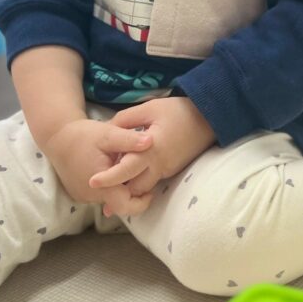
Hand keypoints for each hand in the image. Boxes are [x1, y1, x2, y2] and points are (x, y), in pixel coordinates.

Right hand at [44, 118, 153, 214]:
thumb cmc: (84, 135)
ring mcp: (83, 197)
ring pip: (109, 199)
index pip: (126, 206)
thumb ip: (129, 140)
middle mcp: (91, 196)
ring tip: (124, 169)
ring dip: (119, 188)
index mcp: (101, 186)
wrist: (57, 137)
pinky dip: (108, 187)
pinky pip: (99, 195)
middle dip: (132, 193)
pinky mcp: (78, 194)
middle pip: (119, 203)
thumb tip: (151, 141)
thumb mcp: (109, 134)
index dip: (141, 202)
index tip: (151, 190)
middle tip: (140, 175)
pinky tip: (111, 170)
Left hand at [89, 97, 215, 215]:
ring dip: (129, 189)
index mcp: (151, 149)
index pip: (126, 168)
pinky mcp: (172, 170)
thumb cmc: (179, 111)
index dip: (109, 177)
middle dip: (118, 192)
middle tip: (100, 193)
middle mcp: (159, 164)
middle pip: (134, 187)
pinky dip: (140, 182)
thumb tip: (109, 128)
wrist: (210, 118)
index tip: (92, 182)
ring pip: (144, 188)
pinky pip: (152, 181)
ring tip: (113, 191)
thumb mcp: (150, 108)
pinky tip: (130, 178)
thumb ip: (126, 119)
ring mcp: (167, 169)